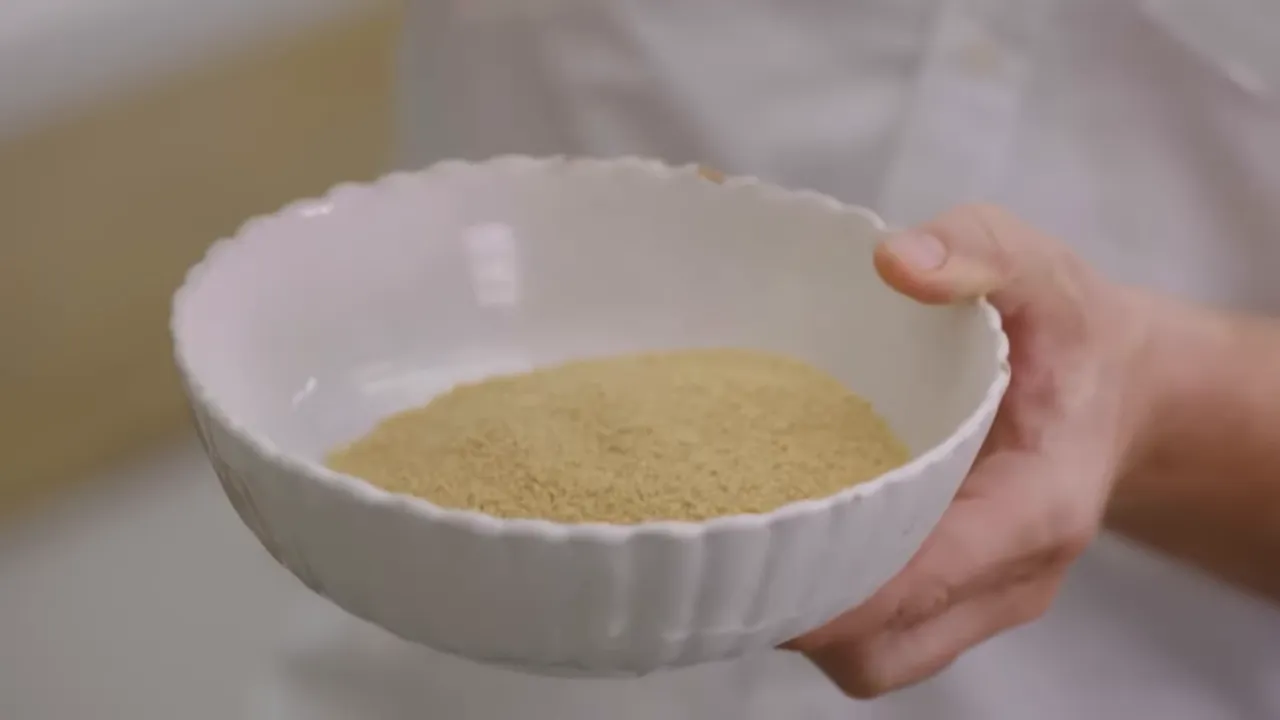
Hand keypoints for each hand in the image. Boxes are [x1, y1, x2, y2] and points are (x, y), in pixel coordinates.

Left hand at [785, 205, 1156, 697]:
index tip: (751, 564)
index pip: (926, 578)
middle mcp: (1014, 577)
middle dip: (800, 616)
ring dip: (807, 623)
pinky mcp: (962, 600)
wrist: (1117, 388)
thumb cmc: (1070, 331)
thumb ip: (977, 249)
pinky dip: (832, 610)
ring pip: (881, 658)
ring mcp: (989, 600)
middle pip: (888, 647)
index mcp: (1037, 506)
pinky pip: (887, 637)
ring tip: (738, 553)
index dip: (837, 587)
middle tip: (716, 553)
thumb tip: (895, 262)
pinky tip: (784, 548)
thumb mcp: (1037, 266)